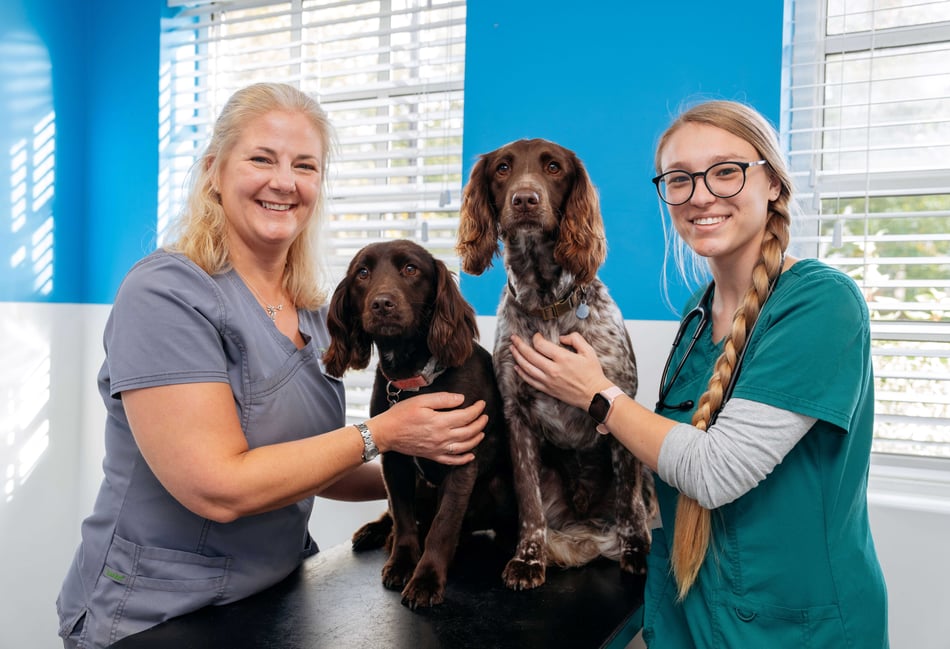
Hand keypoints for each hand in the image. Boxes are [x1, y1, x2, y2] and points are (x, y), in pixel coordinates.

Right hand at [369, 392, 486, 464]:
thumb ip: (443, 399)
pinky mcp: (433, 456)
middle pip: (469, 432)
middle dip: (480, 423)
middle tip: (485, 416)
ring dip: (476, 439)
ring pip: (465, 447)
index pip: (467, 416)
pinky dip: (464, 459)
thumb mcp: (421, 400)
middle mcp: (442, 437)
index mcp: (440, 422)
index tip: (481, 404)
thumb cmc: (401, 414)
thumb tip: (461, 399)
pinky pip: (452, 461)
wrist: (386, 433)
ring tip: (482, 432)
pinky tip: (471, 455)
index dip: (477, 410)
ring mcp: (438, 449)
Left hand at [510, 332, 612, 409]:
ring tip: (512, 349)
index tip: (536, 336)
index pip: (541, 345)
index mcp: (563, 358)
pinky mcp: (548, 389)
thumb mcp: (588, 351)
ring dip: (517, 357)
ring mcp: (548, 381)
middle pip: (530, 355)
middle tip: (514, 338)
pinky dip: (521, 373)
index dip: (536, 338)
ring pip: (527, 368)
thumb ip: (575, 339)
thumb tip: (562, 337)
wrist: (594, 395)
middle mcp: (553, 370)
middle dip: (519, 345)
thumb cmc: (592, 373)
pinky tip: (517, 367)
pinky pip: (530, 380)